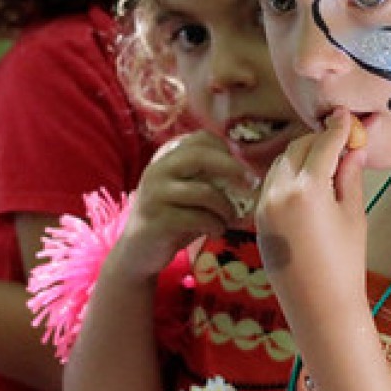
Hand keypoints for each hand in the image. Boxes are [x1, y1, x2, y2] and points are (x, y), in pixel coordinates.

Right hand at [112, 131, 254, 278]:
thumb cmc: (172, 219)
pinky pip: (199, 217)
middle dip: (233, 169)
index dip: (226, 152)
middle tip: (252, 185)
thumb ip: (210, 181)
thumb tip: (249, 180)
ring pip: (204, 191)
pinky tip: (215, 232)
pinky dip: (215, 225)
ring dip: (226, 208)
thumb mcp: (189, 195)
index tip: (241, 171)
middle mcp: (158, 170)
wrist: (139, 252)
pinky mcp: (158, 219)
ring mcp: (155, 194)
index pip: (200, 139)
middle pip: (200, 155)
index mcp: (166, 158)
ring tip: (229, 220)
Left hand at [254, 109, 367, 301]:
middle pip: (297, 149)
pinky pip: (271, 184)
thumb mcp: (353, 215)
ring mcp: (264, 207)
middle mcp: (279, 193)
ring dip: (301, 157)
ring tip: (326, 165)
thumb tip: (353, 148)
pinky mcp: (258, 220)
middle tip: (339, 142)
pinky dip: (288, 177)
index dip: (337, 129)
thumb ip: (349, 176)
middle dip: (317, 141)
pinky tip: (308, 186)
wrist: (319, 306)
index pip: (323, 145)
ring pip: (281, 164)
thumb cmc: (345, 262)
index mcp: (307, 190)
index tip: (346, 116)